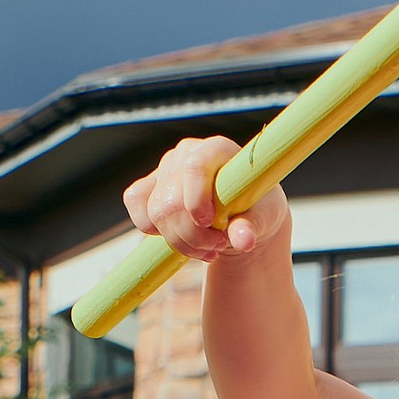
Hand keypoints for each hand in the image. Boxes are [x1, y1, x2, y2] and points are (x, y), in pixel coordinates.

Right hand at [124, 135, 289, 269]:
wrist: (243, 215)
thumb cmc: (257, 209)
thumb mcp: (263, 217)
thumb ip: (251, 226)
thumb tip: (244, 241)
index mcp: (218, 149)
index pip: (196, 166)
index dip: (197, 199)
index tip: (210, 224)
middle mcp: (188, 152)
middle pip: (172, 200)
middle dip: (192, 235)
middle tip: (217, 247)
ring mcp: (166, 167)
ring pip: (156, 211)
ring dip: (180, 241)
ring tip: (207, 249)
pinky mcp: (150, 183)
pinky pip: (136, 203)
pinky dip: (153, 229)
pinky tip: (179, 238)